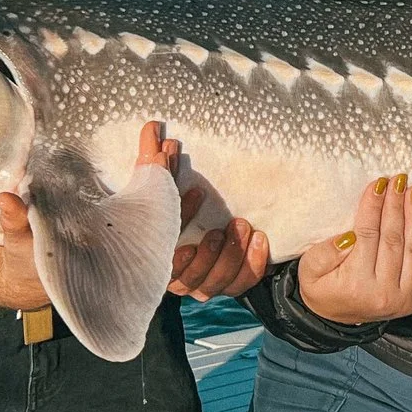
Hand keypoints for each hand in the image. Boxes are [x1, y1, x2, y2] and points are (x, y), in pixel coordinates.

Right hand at [132, 120, 271, 301]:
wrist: (198, 236)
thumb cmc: (170, 210)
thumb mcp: (161, 188)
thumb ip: (154, 165)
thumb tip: (152, 126)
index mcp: (155, 257)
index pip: (165, 249)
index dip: (181, 223)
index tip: (196, 195)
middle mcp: (177, 278)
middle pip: (192, 277)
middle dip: (210, 253)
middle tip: (224, 226)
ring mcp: (202, 284)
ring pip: (216, 283)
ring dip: (230, 256)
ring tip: (241, 225)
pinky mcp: (228, 284)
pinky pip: (242, 283)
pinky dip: (251, 264)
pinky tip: (258, 239)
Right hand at [296, 172, 411, 323]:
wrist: (334, 319)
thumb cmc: (321, 288)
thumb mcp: (309, 271)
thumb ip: (325, 254)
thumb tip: (349, 236)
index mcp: (356, 284)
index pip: (368, 235)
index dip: (373, 206)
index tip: (378, 183)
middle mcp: (383, 293)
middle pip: (393, 239)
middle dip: (396, 205)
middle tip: (399, 180)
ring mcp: (403, 299)